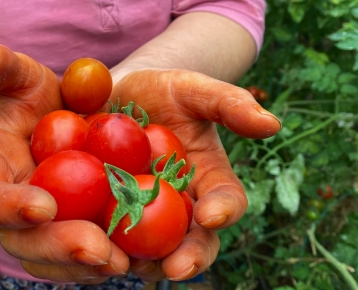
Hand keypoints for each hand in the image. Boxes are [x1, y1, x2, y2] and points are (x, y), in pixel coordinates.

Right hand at [0, 44, 128, 283]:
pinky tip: (141, 256)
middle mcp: (6, 210)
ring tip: (124, 262)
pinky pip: (82, 259)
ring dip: (85, 267)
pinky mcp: (68, 234)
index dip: (4, 207)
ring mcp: (36, 229)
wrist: (42, 118)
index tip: (43, 205)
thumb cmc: (23, 94)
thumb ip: (0, 68)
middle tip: (97, 248)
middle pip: (20, 241)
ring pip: (52, 261)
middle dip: (57, 248)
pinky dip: (108, 260)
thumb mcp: (15, 75)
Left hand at [109, 68, 280, 280]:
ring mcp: (143, 215)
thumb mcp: (193, 90)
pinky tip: (85, 244)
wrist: (118, 96)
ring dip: (141, 261)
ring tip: (127, 265)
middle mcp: (180, 206)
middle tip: (175, 267)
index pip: (226, 199)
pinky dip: (99, 243)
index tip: (213, 214)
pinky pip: (105, 235)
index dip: (224, 209)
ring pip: (148, 248)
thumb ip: (228, 103)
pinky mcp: (107, 215)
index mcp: (208, 180)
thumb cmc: (162, 92)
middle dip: (187, 256)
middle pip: (192, 240)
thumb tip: (272, 123)